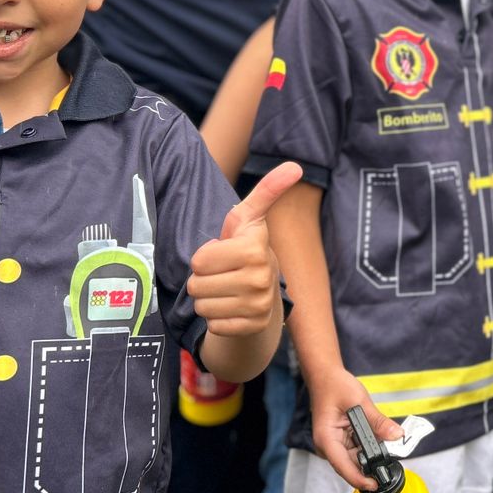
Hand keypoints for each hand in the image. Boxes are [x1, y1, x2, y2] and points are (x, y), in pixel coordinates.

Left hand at [188, 162, 301, 339]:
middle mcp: (261, 278)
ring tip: (225, 290)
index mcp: (254, 249)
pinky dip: (217, 319)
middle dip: (202, 280)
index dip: (204, 257)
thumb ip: (267, 190)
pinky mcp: (253, 327)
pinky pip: (214, 326)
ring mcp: (258, 306)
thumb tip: (295, 165)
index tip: (223, 251)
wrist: (264, 292)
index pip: (198, 260)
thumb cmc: (246, 248)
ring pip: (202, 307)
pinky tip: (231, 308)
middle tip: (222, 274)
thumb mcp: (249, 218)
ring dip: (208, 300)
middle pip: (196, 285)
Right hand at [311, 367, 404, 490]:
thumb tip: (397, 436)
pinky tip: (378, 439)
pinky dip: (368, 447)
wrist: (326, 377)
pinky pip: (356, 450)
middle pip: (351, 465)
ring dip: (371, 454)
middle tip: (391, 458)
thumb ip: (378, 421)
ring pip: (355, 459)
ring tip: (385, 443)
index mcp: (326, 439)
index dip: (360, 478)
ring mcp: (334, 445)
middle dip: (371, 464)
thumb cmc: (336, 386)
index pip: (343, 466)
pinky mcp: (341, 442)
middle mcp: (327, 446)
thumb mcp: (359, 401)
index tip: (375, 484)